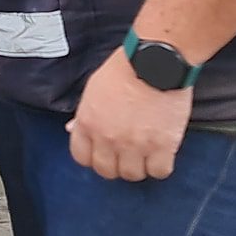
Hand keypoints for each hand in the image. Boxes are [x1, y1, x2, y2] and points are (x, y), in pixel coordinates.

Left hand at [66, 50, 192, 181]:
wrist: (155, 61)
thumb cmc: (125, 69)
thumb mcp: (94, 89)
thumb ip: (84, 114)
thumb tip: (72, 129)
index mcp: (88, 123)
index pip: (81, 157)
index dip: (93, 156)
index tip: (103, 152)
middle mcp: (108, 138)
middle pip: (107, 171)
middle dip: (115, 164)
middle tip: (126, 154)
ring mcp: (135, 144)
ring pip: (132, 175)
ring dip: (139, 166)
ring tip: (145, 153)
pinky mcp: (162, 146)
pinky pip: (159, 172)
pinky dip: (161, 166)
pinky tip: (161, 153)